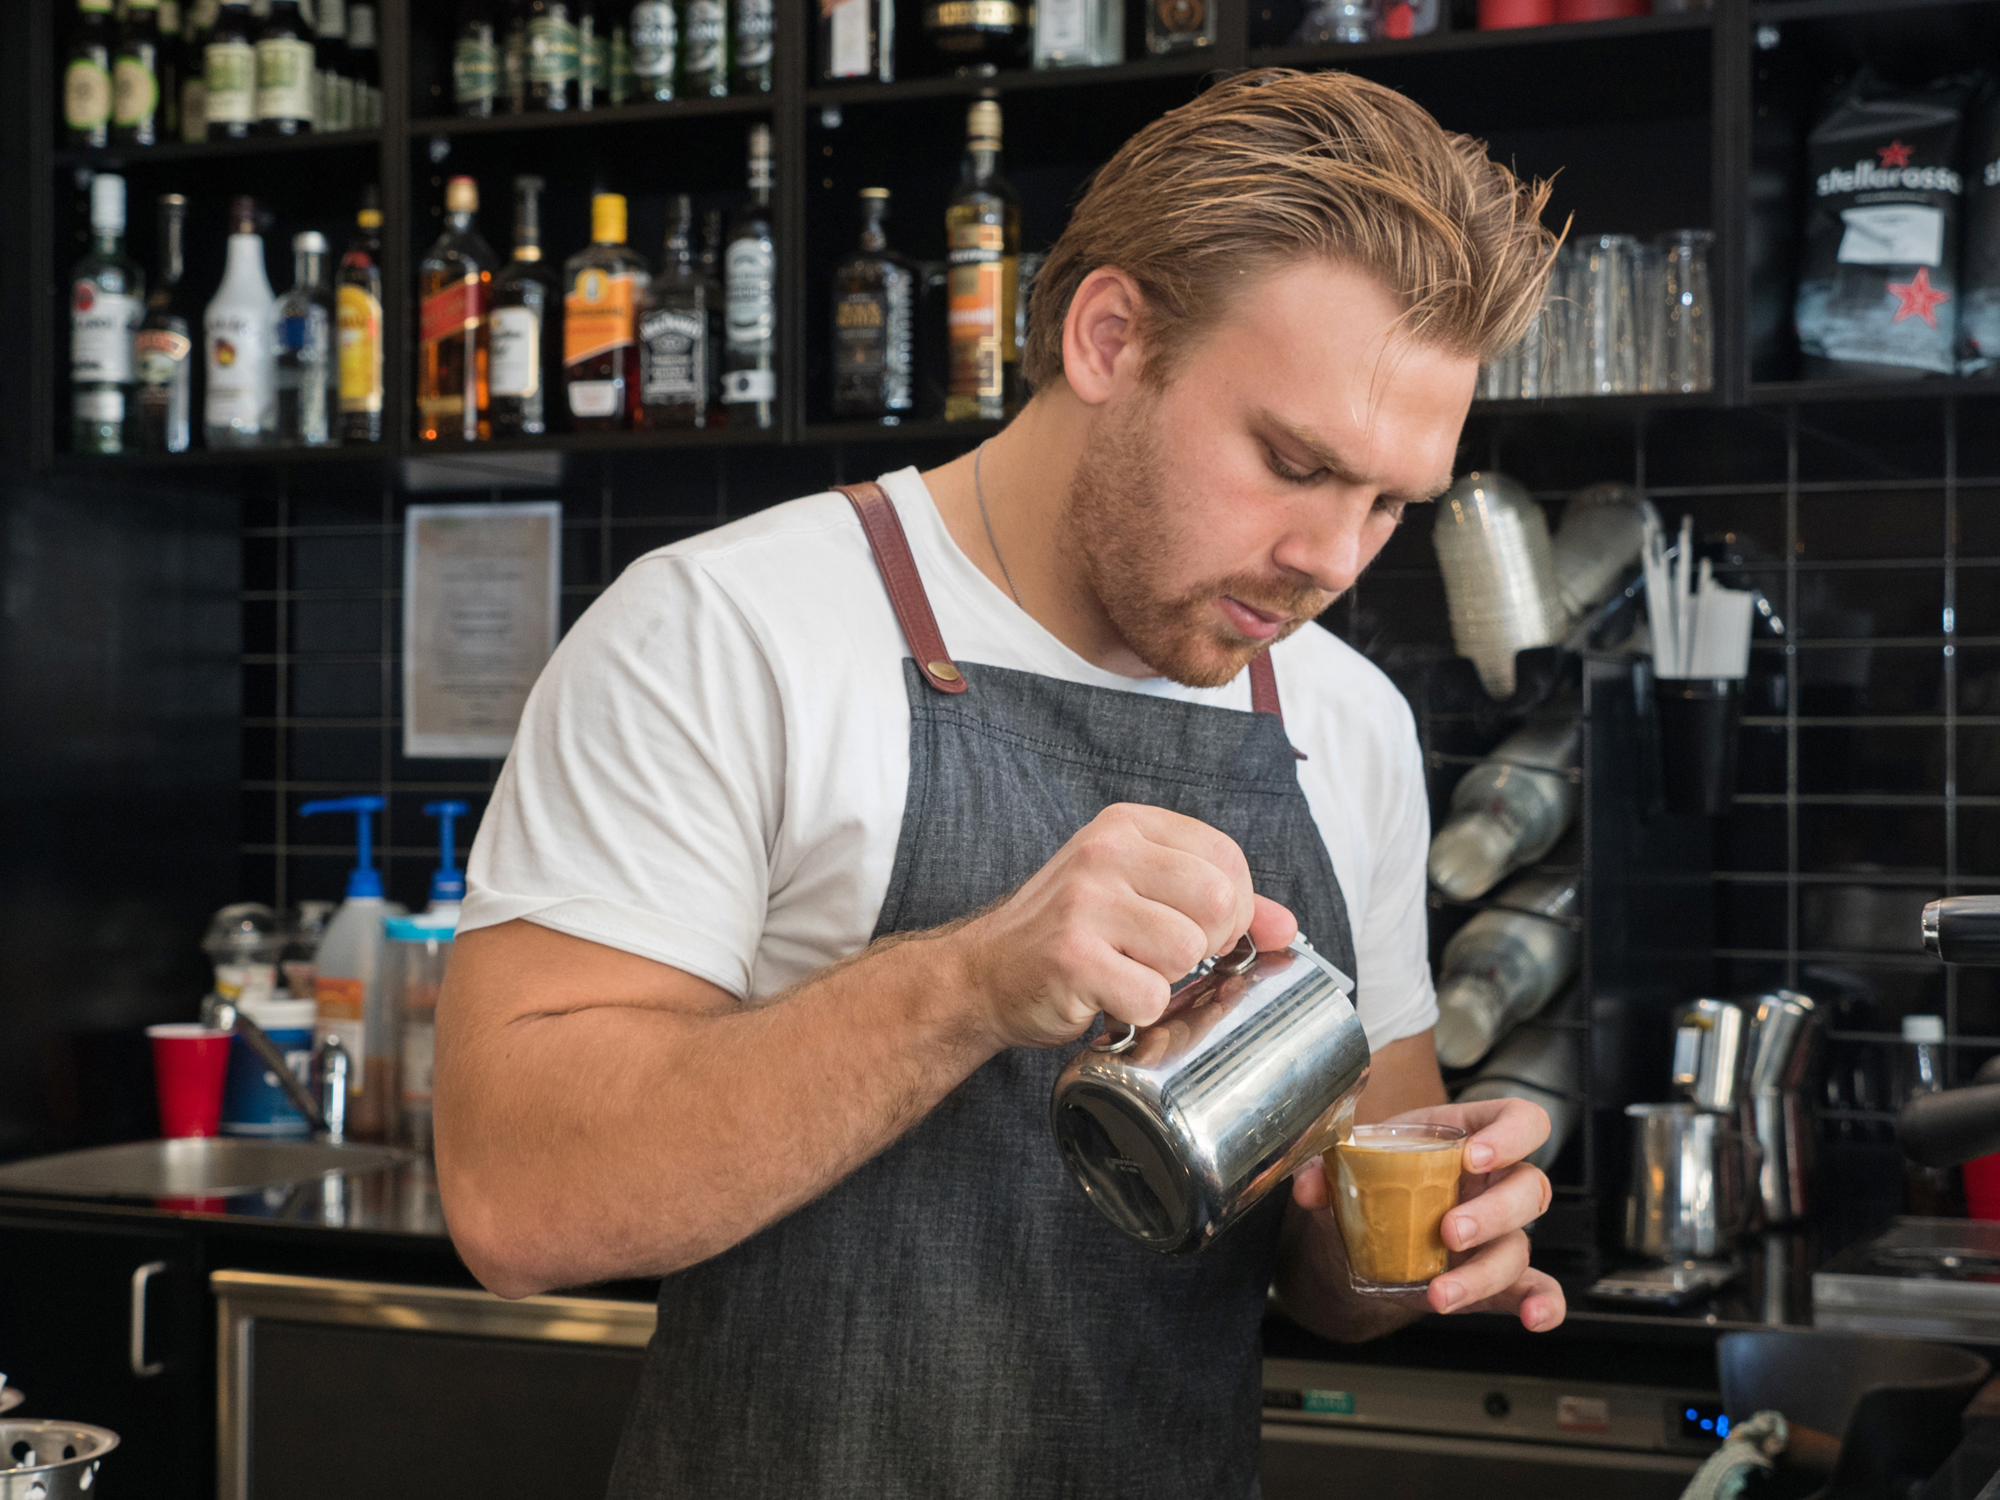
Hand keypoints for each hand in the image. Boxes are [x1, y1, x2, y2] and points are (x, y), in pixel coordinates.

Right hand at [950, 803, 1297, 1051]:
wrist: (984, 973)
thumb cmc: (1069, 934)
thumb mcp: (1138, 894)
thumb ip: (1214, 902)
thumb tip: (1287, 926)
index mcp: (1126, 825)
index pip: (1227, 856)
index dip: (1234, 907)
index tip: (1203, 930)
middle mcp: (1104, 852)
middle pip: (1217, 901)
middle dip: (1208, 945)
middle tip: (1169, 959)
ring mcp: (1084, 903)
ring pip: (1186, 951)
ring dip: (1167, 980)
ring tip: (1128, 973)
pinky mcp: (1069, 957)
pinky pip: (1150, 995)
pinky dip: (1138, 1012)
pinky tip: (1107, 997)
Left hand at [1292, 1096, 1566, 1332]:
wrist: (1353, 1241)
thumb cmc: (1365, 1186)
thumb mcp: (1343, 1169)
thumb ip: (1324, 1171)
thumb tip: (1308, 1186)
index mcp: (1465, 1137)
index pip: (1519, 1119)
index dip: (1510, 1134)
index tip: (1475, 1155)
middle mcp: (1492, 1183)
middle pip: (1529, 1187)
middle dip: (1494, 1211)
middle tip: (1448, 1230)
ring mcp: (1499, 1233)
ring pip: (1519, 1246)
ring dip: (1484, 1272)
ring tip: (1441, 1293)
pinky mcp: (1497, 1278)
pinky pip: (1534, 1289)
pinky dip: (1543, 1305)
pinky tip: (1532, 1320)